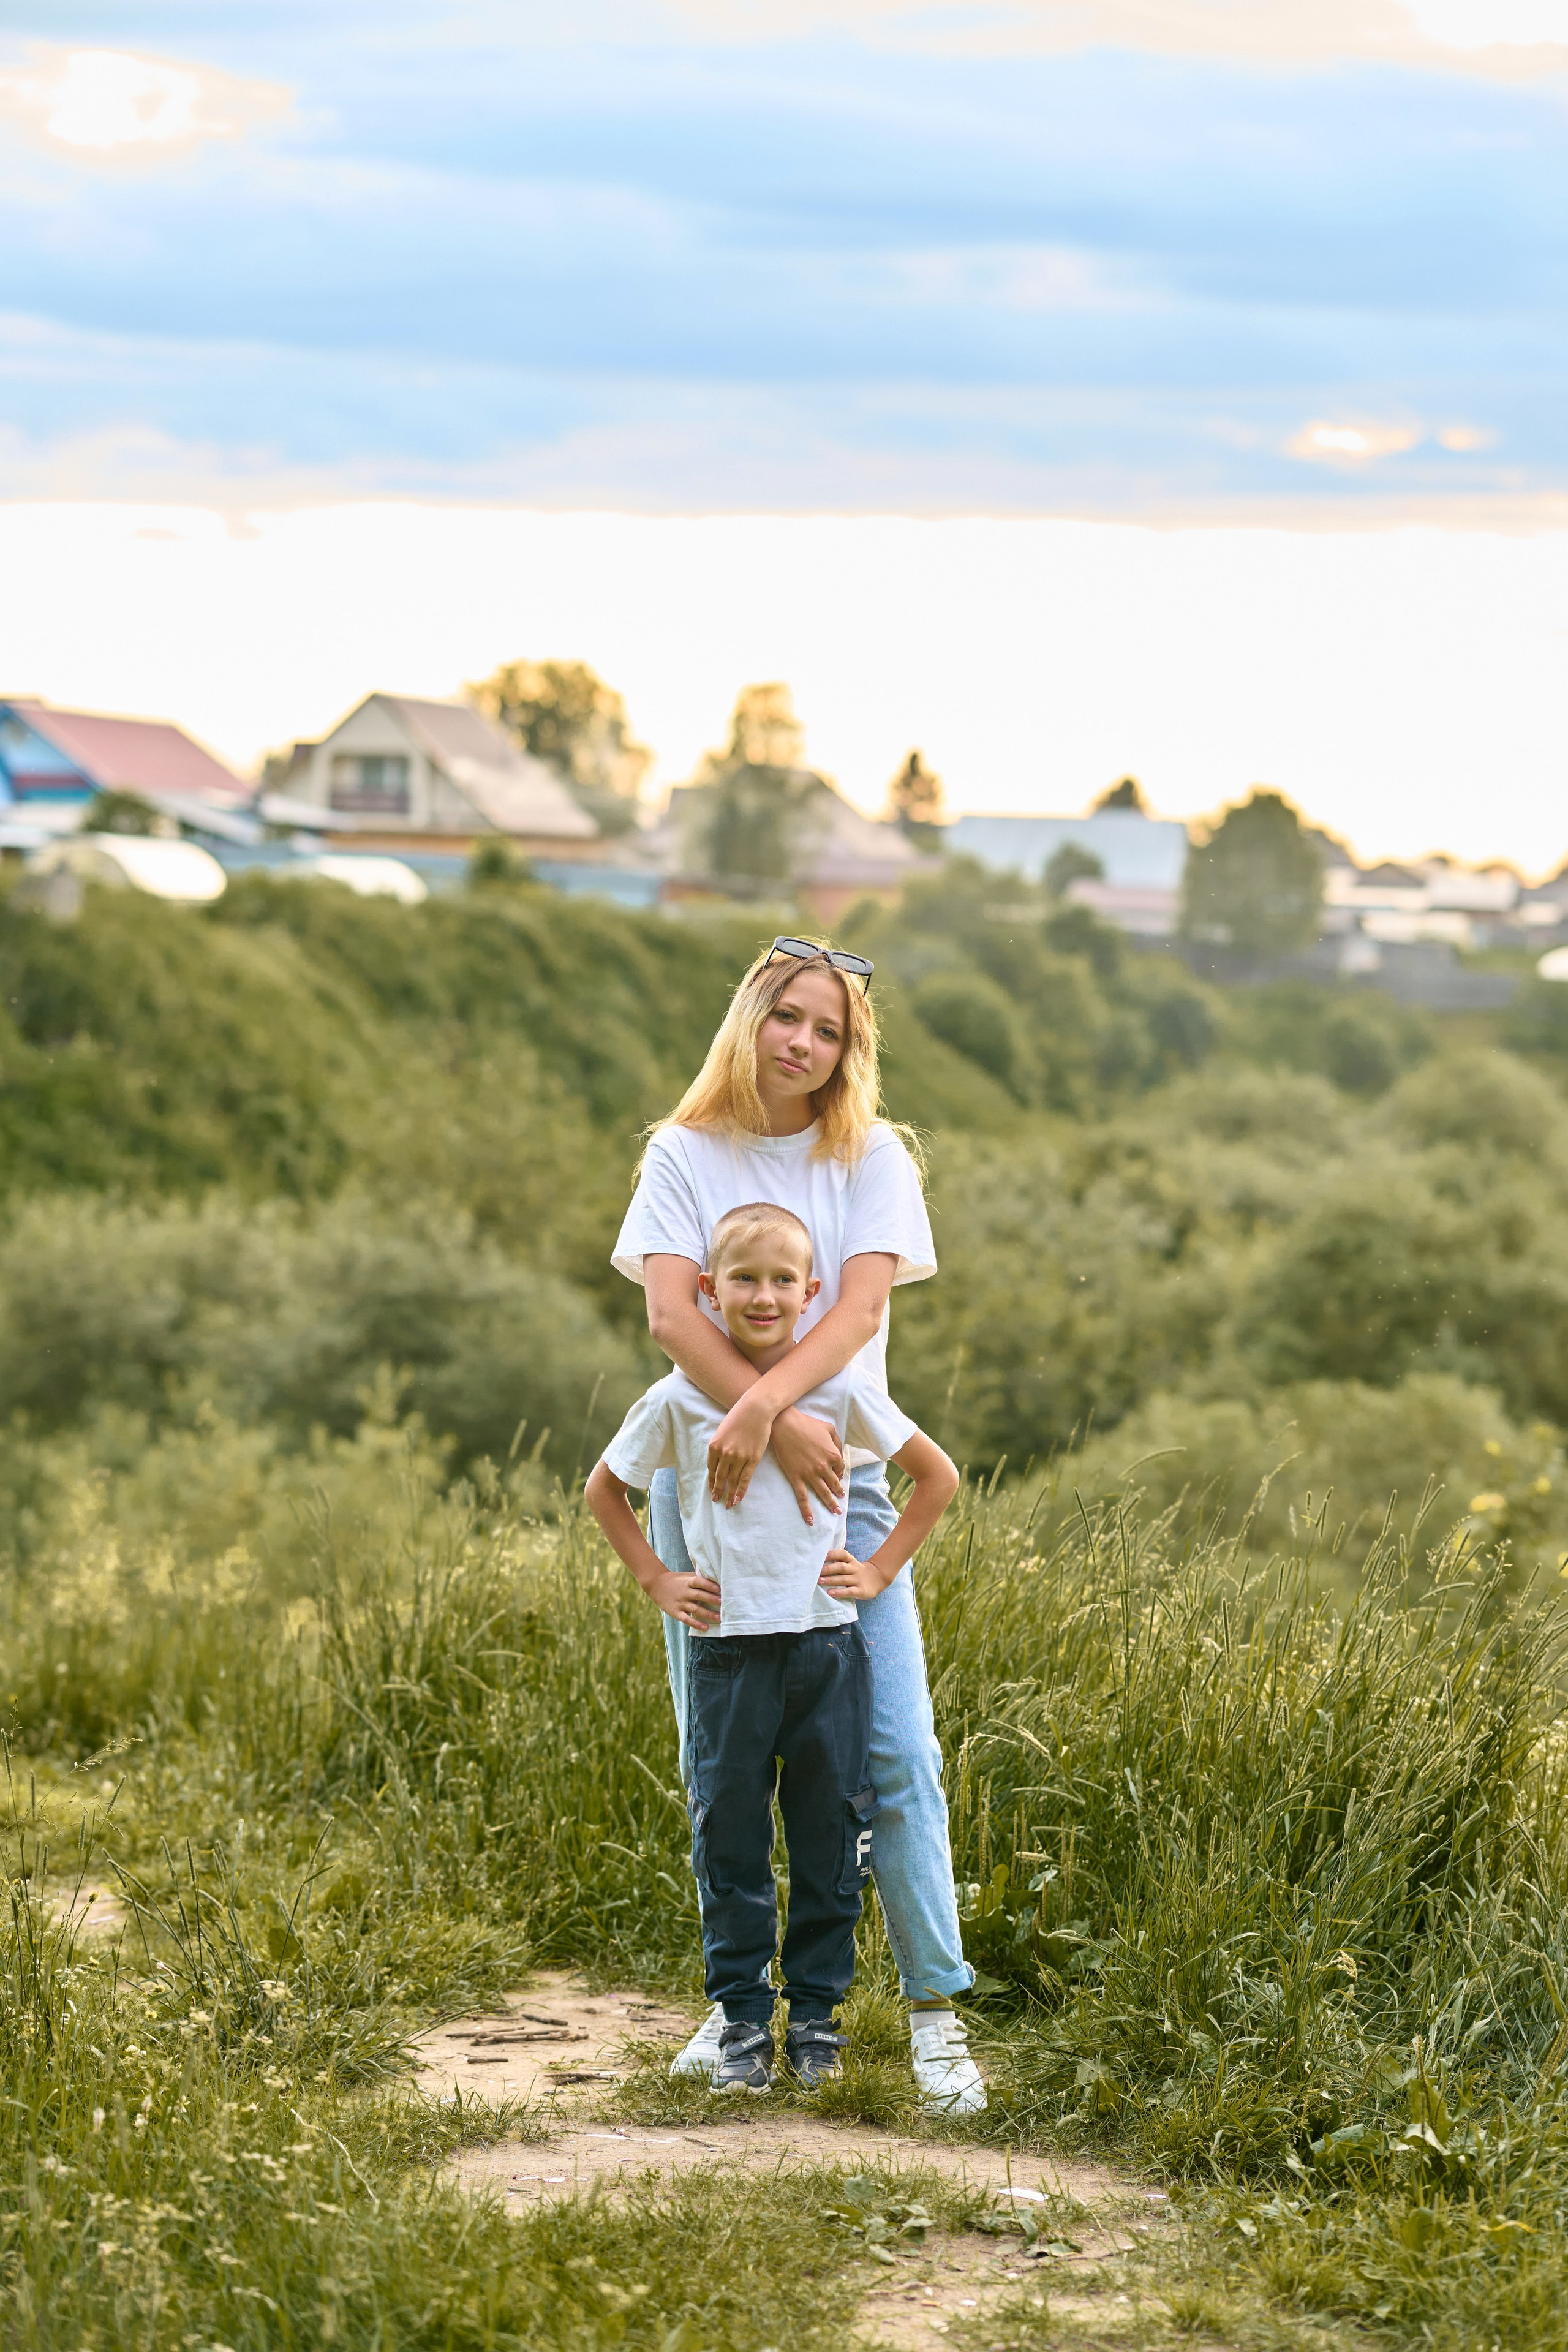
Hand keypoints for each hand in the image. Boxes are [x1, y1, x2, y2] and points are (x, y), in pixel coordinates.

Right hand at [648, 1570, 721, 1630]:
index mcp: (687, 1582)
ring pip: (695, 1609)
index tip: (719, 1588)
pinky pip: (687, 1619)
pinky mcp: (676, 1612)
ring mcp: (680, 1603)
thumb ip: (700, 1578)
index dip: (708, 1585)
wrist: (656, 1584)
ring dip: (708, 1614)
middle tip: (723, 1603)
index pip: (698, 1582)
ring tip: (719, 1618)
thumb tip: (718, 1580)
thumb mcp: (687, 1576)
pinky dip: (696, 1624)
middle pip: (699, 1596)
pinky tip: (705, 1627)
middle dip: (711, 1599)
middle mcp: (684, 1592)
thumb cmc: (677, 1580)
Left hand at [707, 1392, 777, 1509]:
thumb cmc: (739, 1417)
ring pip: (732, 1481)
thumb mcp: (722, 1431)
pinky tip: (737, 1499)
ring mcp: (739, 1457)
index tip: (711, 1489)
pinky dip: (741, 1491)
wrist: (756, 1409)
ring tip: (727, 1504)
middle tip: (716, 1500)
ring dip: (729, 1494)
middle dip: (717, 1491)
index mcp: (714, 1446)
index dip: (711, 1481)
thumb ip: (719, 1446)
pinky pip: (745, 1479)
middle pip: (719, 1477)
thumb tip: (719, 1461)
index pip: (711, 1469)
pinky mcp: (753, 1458)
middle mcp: (724, 1453)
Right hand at [769, 1409, 845, 1525]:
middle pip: (834, 1484)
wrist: (786, 1425)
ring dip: (830, 1503)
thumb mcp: (829, 1428)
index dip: (839, 1472)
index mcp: (833, 1455)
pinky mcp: (796, 1477)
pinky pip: (803, 1497)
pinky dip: (806, 1510)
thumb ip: (837, 1441)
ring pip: (823, 1493)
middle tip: (841, 1500)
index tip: (836, 1474)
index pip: (840, 1469)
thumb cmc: (807, 1424)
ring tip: (835, 1511)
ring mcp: (810, 1474)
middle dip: (839, 1493)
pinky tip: (810, 1520)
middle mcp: (824, 1467)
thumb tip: (840, 1452)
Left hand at [818, 1547, 892, 1602]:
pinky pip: (849, 1591)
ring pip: (843, 1579)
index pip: (843, 1554)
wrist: (877, 1579)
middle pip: (841, 1567)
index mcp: (851, 1561)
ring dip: (831, 1580)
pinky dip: (839, 1592)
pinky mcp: (861, 1590)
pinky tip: (831, 1593)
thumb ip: (839, 1563)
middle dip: (828, 1569)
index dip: (833, 1554)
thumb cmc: (857, 1572)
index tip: (822, 1556)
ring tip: (820, 1581)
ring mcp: (858, 1580)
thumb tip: (819, 1563)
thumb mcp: (851, 1564)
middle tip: (817, 1572)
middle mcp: (855, 1569)